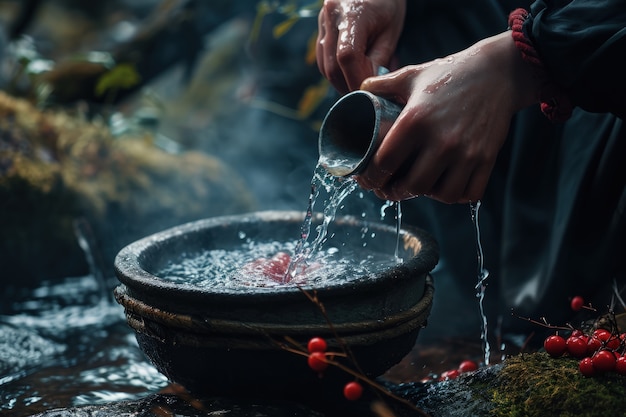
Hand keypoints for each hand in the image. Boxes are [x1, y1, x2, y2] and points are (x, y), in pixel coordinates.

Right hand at [316, 0, 405, 93]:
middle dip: (347, 85)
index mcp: (352, 14)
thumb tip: (369, 86)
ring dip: (339, 81)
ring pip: (324, 65)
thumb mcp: (391, 31)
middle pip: (332, 65)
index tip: (367, 92)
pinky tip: (349, 73)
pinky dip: (335, 71)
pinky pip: (323, 58)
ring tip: (357, 85)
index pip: (347, 56)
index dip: (356, 79)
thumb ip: (379, 59)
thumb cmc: (387, 4)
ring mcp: (322, 22)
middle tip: (363, 95)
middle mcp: (331, 16)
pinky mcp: (320, 28)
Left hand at [355, 32, 539, 203]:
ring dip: (427, 195)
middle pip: (412, 186)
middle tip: (389, 188)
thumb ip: (382, 85)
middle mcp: (441, 140)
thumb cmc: (449, 73)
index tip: (368, 180)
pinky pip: (469, 193)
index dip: (371, 178)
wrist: (498, 71)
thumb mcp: (411, 76)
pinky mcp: (487, 158)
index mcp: (415, 120)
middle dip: (396, 192)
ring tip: (417, 186)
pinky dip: (456, 194)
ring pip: (441, 194)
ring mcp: (467, 152)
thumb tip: (358, 91)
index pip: (385, 163)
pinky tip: (445, 184)